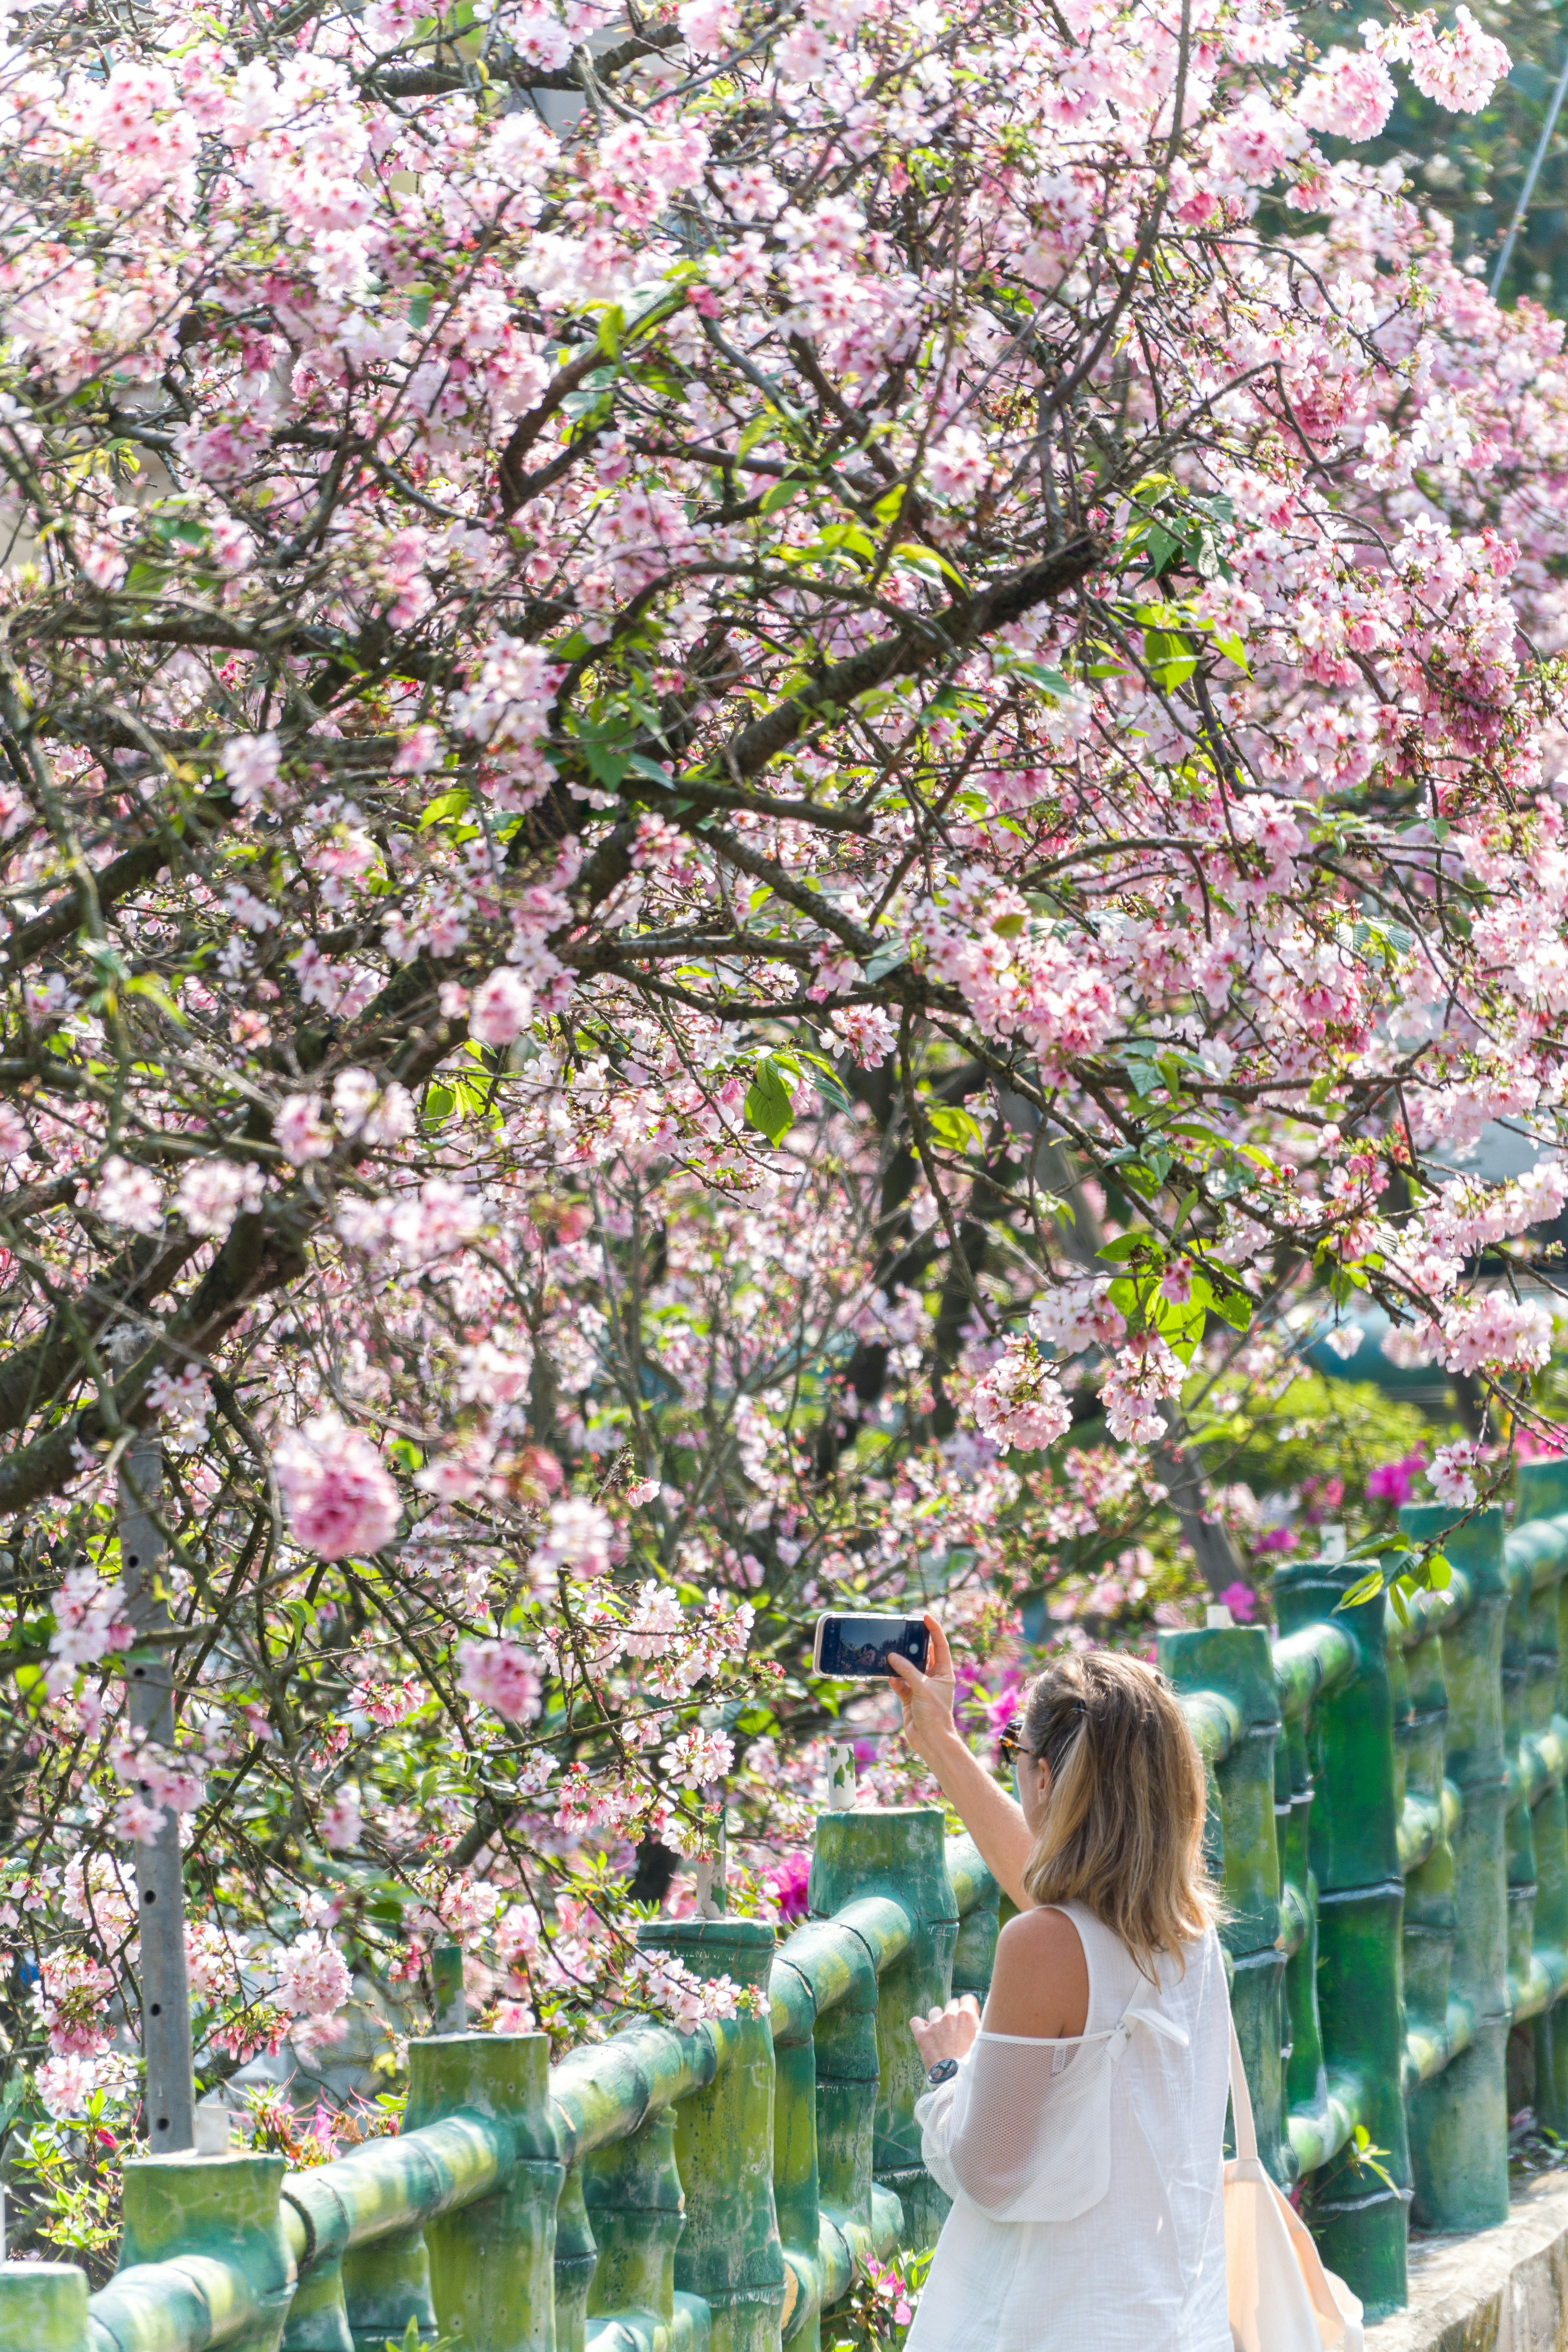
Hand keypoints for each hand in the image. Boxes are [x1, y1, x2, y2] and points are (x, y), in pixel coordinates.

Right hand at [888, 1615, 958, 1764]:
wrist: (931, 1740)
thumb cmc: (935, 1714)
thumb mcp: (922, 1688)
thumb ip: (907, 1671)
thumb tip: (892, 1656)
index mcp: (944, 1672)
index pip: (940, 1645)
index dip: (934, 1629)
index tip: (925, 1616)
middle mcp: (933, 1677)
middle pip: (922, 1655)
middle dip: (912, 1645)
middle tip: (902, 1630)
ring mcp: (920, 1687)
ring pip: (908, 1669)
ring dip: (899, 1663)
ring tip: (889, 1653)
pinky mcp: (909, 1697)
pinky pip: (899, 1683)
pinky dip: (894, 1681)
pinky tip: (889, 1678)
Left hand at [910, 1995, 979, 2068]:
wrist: (957, 2081)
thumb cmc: (974, 2065)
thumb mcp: (983, 2043)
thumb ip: (979, 2028)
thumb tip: (977, 2023)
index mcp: (967, 2016)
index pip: (967, 1999)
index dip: (968, 2007)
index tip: (969, 2016)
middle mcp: (950, 2016)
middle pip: (952, 2004)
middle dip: (954, 2014)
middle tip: (957, 2029)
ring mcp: (935, 2025)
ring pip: (935, 2011)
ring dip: (938, 2019)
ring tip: (942, 2033)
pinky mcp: (923, 2036)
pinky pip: (916, 2022)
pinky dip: (919, 2025)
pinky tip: (924, 2032)